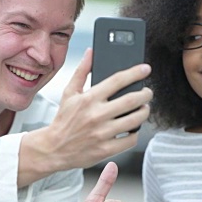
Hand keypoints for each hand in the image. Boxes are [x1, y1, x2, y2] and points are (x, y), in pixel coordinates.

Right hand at [20, 48, 152, 182]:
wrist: (54, 148)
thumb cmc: (63, 120)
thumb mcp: (69, 92)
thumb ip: (81, 71)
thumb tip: (91, 52)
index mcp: (89, 99)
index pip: (117, 80)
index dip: (135, 73)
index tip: (145, 69)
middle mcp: (96, 115)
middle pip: (131, 100)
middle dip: (145, 94)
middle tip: (147, 92)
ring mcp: (102, 133)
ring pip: (135, 120)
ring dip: (144, 112)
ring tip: (143, 108)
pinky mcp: (106, 149)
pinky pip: (130, 139)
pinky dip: (136, 132)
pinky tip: (133, 127)